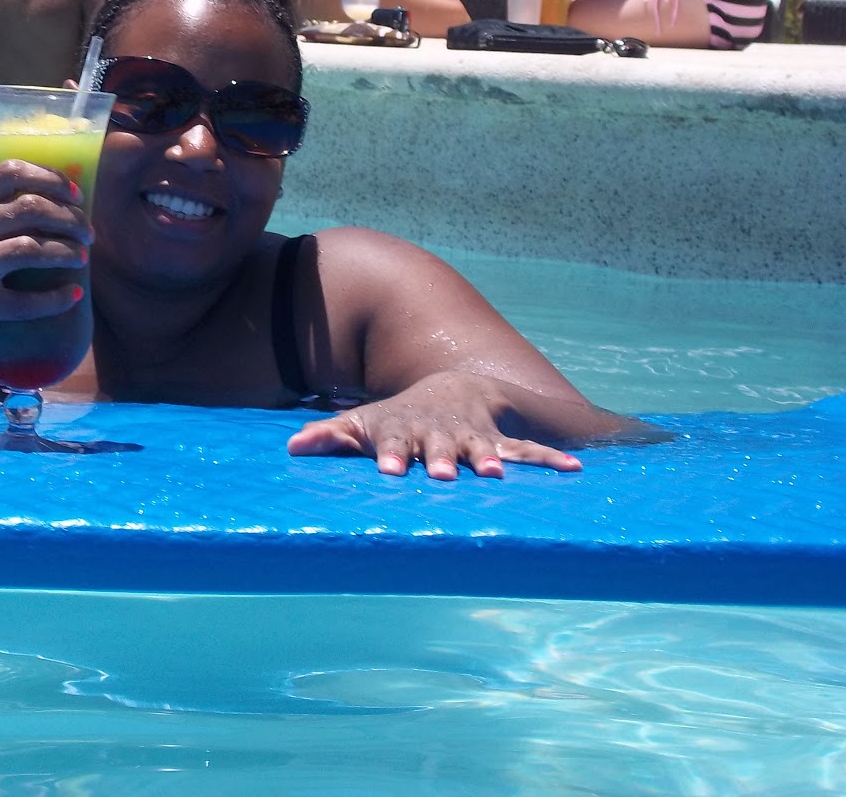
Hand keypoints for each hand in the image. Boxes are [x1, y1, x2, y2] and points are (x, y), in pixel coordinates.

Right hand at [0, 160, 90, 427]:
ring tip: (82, 257)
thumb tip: (31, 206)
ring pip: (32, 248)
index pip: (9, 173)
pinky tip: (71, 296)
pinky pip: (26, 301)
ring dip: (67, 251)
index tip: (73, 191)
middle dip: (69, 217)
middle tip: (87, 231)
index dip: (50, 177)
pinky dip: (55, 298)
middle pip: (30, 208)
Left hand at [285, 370, 582, 480]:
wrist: (451, 388)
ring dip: (490, 460)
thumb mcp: (362, 424)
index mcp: (405, 433)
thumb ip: (329, 436)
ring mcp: (473, 438)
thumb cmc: (398, 418)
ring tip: (496, 475)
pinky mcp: (502, 443)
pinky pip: (530, 451)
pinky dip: (551, 460)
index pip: (395, 444)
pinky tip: (573, 470)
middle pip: (440, 448)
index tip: (390, 471)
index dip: (393, 456)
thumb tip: (291, 446)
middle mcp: (440, 436)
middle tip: (444, 475)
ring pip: (484, 449)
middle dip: (441, 460)